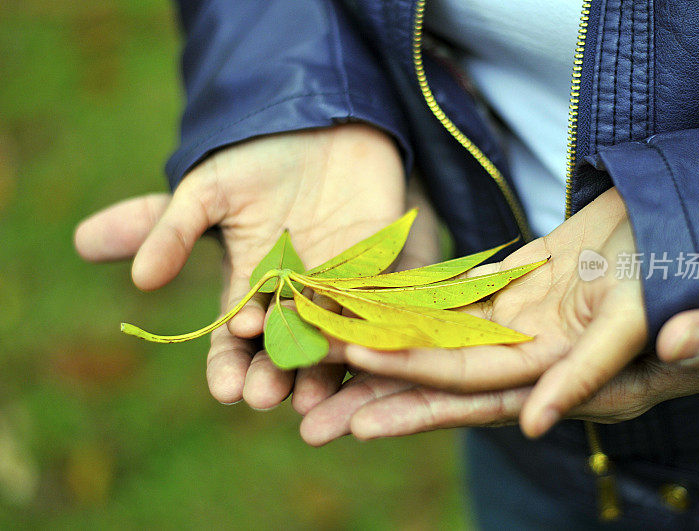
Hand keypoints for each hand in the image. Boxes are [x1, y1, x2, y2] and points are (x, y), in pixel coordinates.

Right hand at [74, 124, 404, 411]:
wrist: (322, 118)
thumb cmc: (261, 154)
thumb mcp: (210, 187)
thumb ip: (174, 228)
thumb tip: (143, 279)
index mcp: (252, 283)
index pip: (236, 339)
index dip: (229, 365)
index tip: (224, 389)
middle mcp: (296, 294)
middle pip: (283, 348)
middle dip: (273, 374)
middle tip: (266, 397)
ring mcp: (339, 284)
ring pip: (330, 337)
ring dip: (320, 368)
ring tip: (311, 396)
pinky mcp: (380, 267)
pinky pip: (374, 306)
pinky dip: (367, 330)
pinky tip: (360, 351)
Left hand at [329, 187, 641, 436]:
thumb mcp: (654, 328)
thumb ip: (595, 374)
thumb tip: (532, 423)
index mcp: (561, 376)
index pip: (472, 387)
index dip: (411, 386)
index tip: (351, 382)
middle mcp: (532, 354)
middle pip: (439, 372)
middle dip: (373, 387)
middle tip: (305, 401)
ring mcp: (524, 317)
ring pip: (439, 330)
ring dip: (383, 335)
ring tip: (322, 336)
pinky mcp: (525, 281)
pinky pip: (459, 291)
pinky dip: (417, 291)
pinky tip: (374, 289)